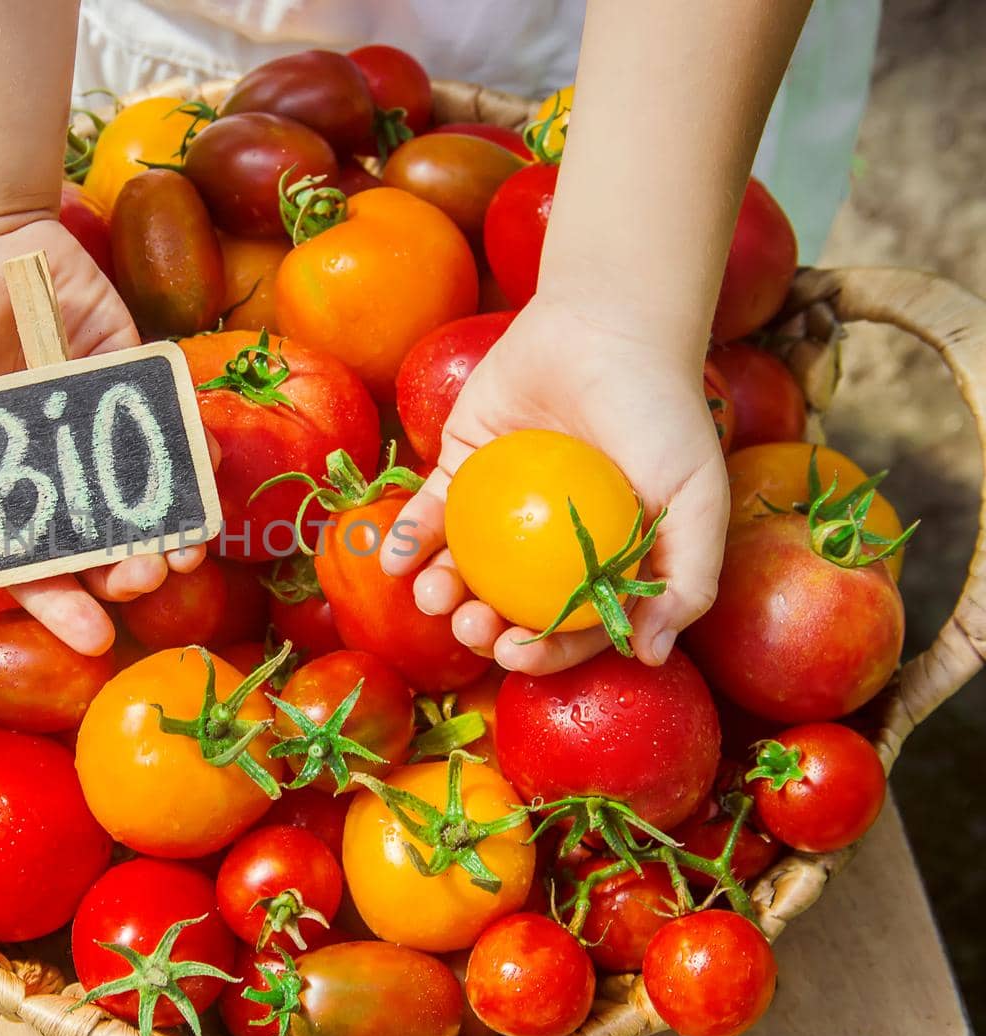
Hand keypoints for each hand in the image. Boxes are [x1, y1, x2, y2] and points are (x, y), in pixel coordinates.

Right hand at [0, 213, 206, 654]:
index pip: (30, 571)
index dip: (61, 608)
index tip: (95, 636)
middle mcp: (54, 482)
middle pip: (98, 549)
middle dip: (126, 575)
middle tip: (147, 580)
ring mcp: (98, 440)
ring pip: (143, 504)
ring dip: (170, 531)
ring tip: (187, 550)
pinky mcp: (135, 392)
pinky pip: (171, 431)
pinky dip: (193, 451)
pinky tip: (205, 467)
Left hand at [384, 296, 728, 673]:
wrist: (607, 326)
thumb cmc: (662, 411)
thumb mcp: (695, 499)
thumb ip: (686, 580)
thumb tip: (651, 656)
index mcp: (603, 560)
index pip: (570, 624)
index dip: (544, 652)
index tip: (517, 655)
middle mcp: (547, 543)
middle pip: (507, 605)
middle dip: (482, 629)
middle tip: (473, 627)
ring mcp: (501, 508)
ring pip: (462, 567)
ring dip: (439, 592)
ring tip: (432, 596)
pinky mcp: (461, 466)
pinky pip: (429, 514)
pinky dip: (408, 539)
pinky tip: (394, 560)